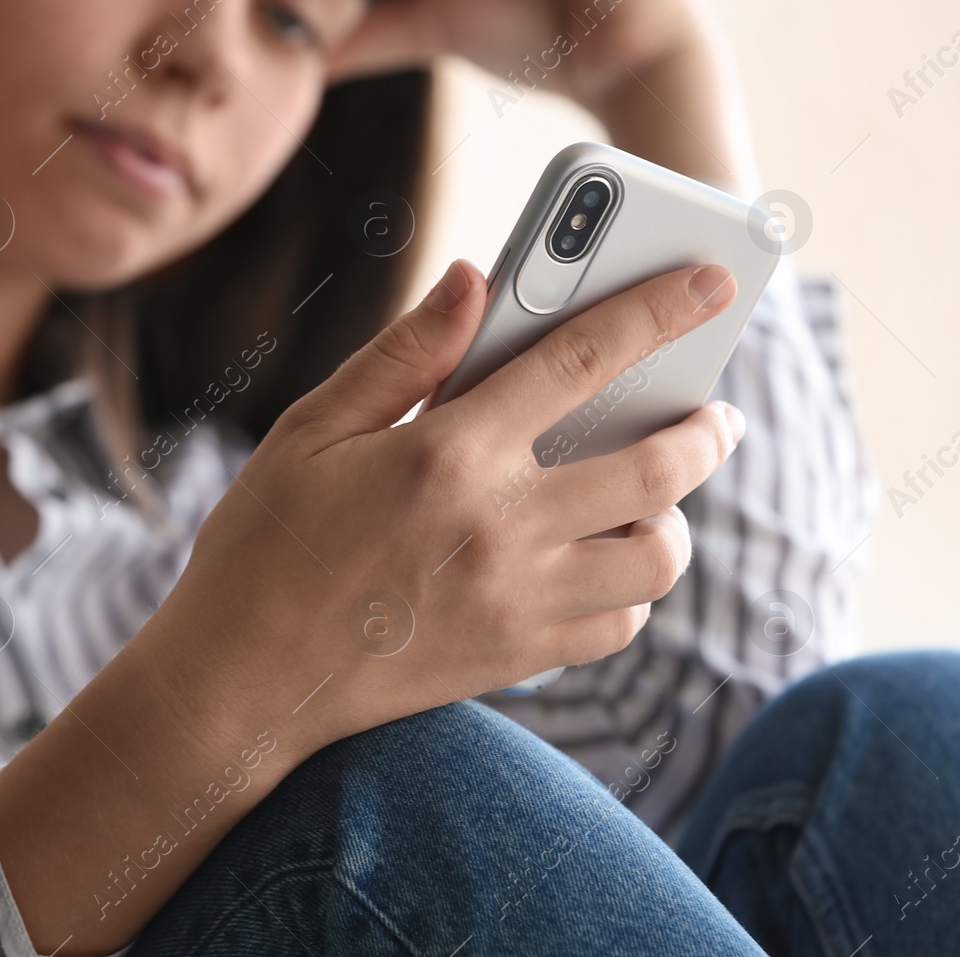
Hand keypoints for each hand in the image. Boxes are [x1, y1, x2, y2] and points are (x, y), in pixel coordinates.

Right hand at [165, 258, 744, 745]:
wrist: (243, 679)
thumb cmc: (266, 543)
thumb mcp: (311, 430)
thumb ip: (404, 354)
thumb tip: (475, 280)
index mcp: (449, 453)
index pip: (582, 360)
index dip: (658, 310)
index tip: (710, 281)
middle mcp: (500, 527)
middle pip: (655, 466)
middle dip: (707, 429)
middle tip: (716, 413)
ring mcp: (517, 601)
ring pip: (656, 558)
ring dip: (673, 517)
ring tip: (652, 497)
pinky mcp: (516, 657)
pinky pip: (618, 625)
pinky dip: (632, 590)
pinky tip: (601, 563)